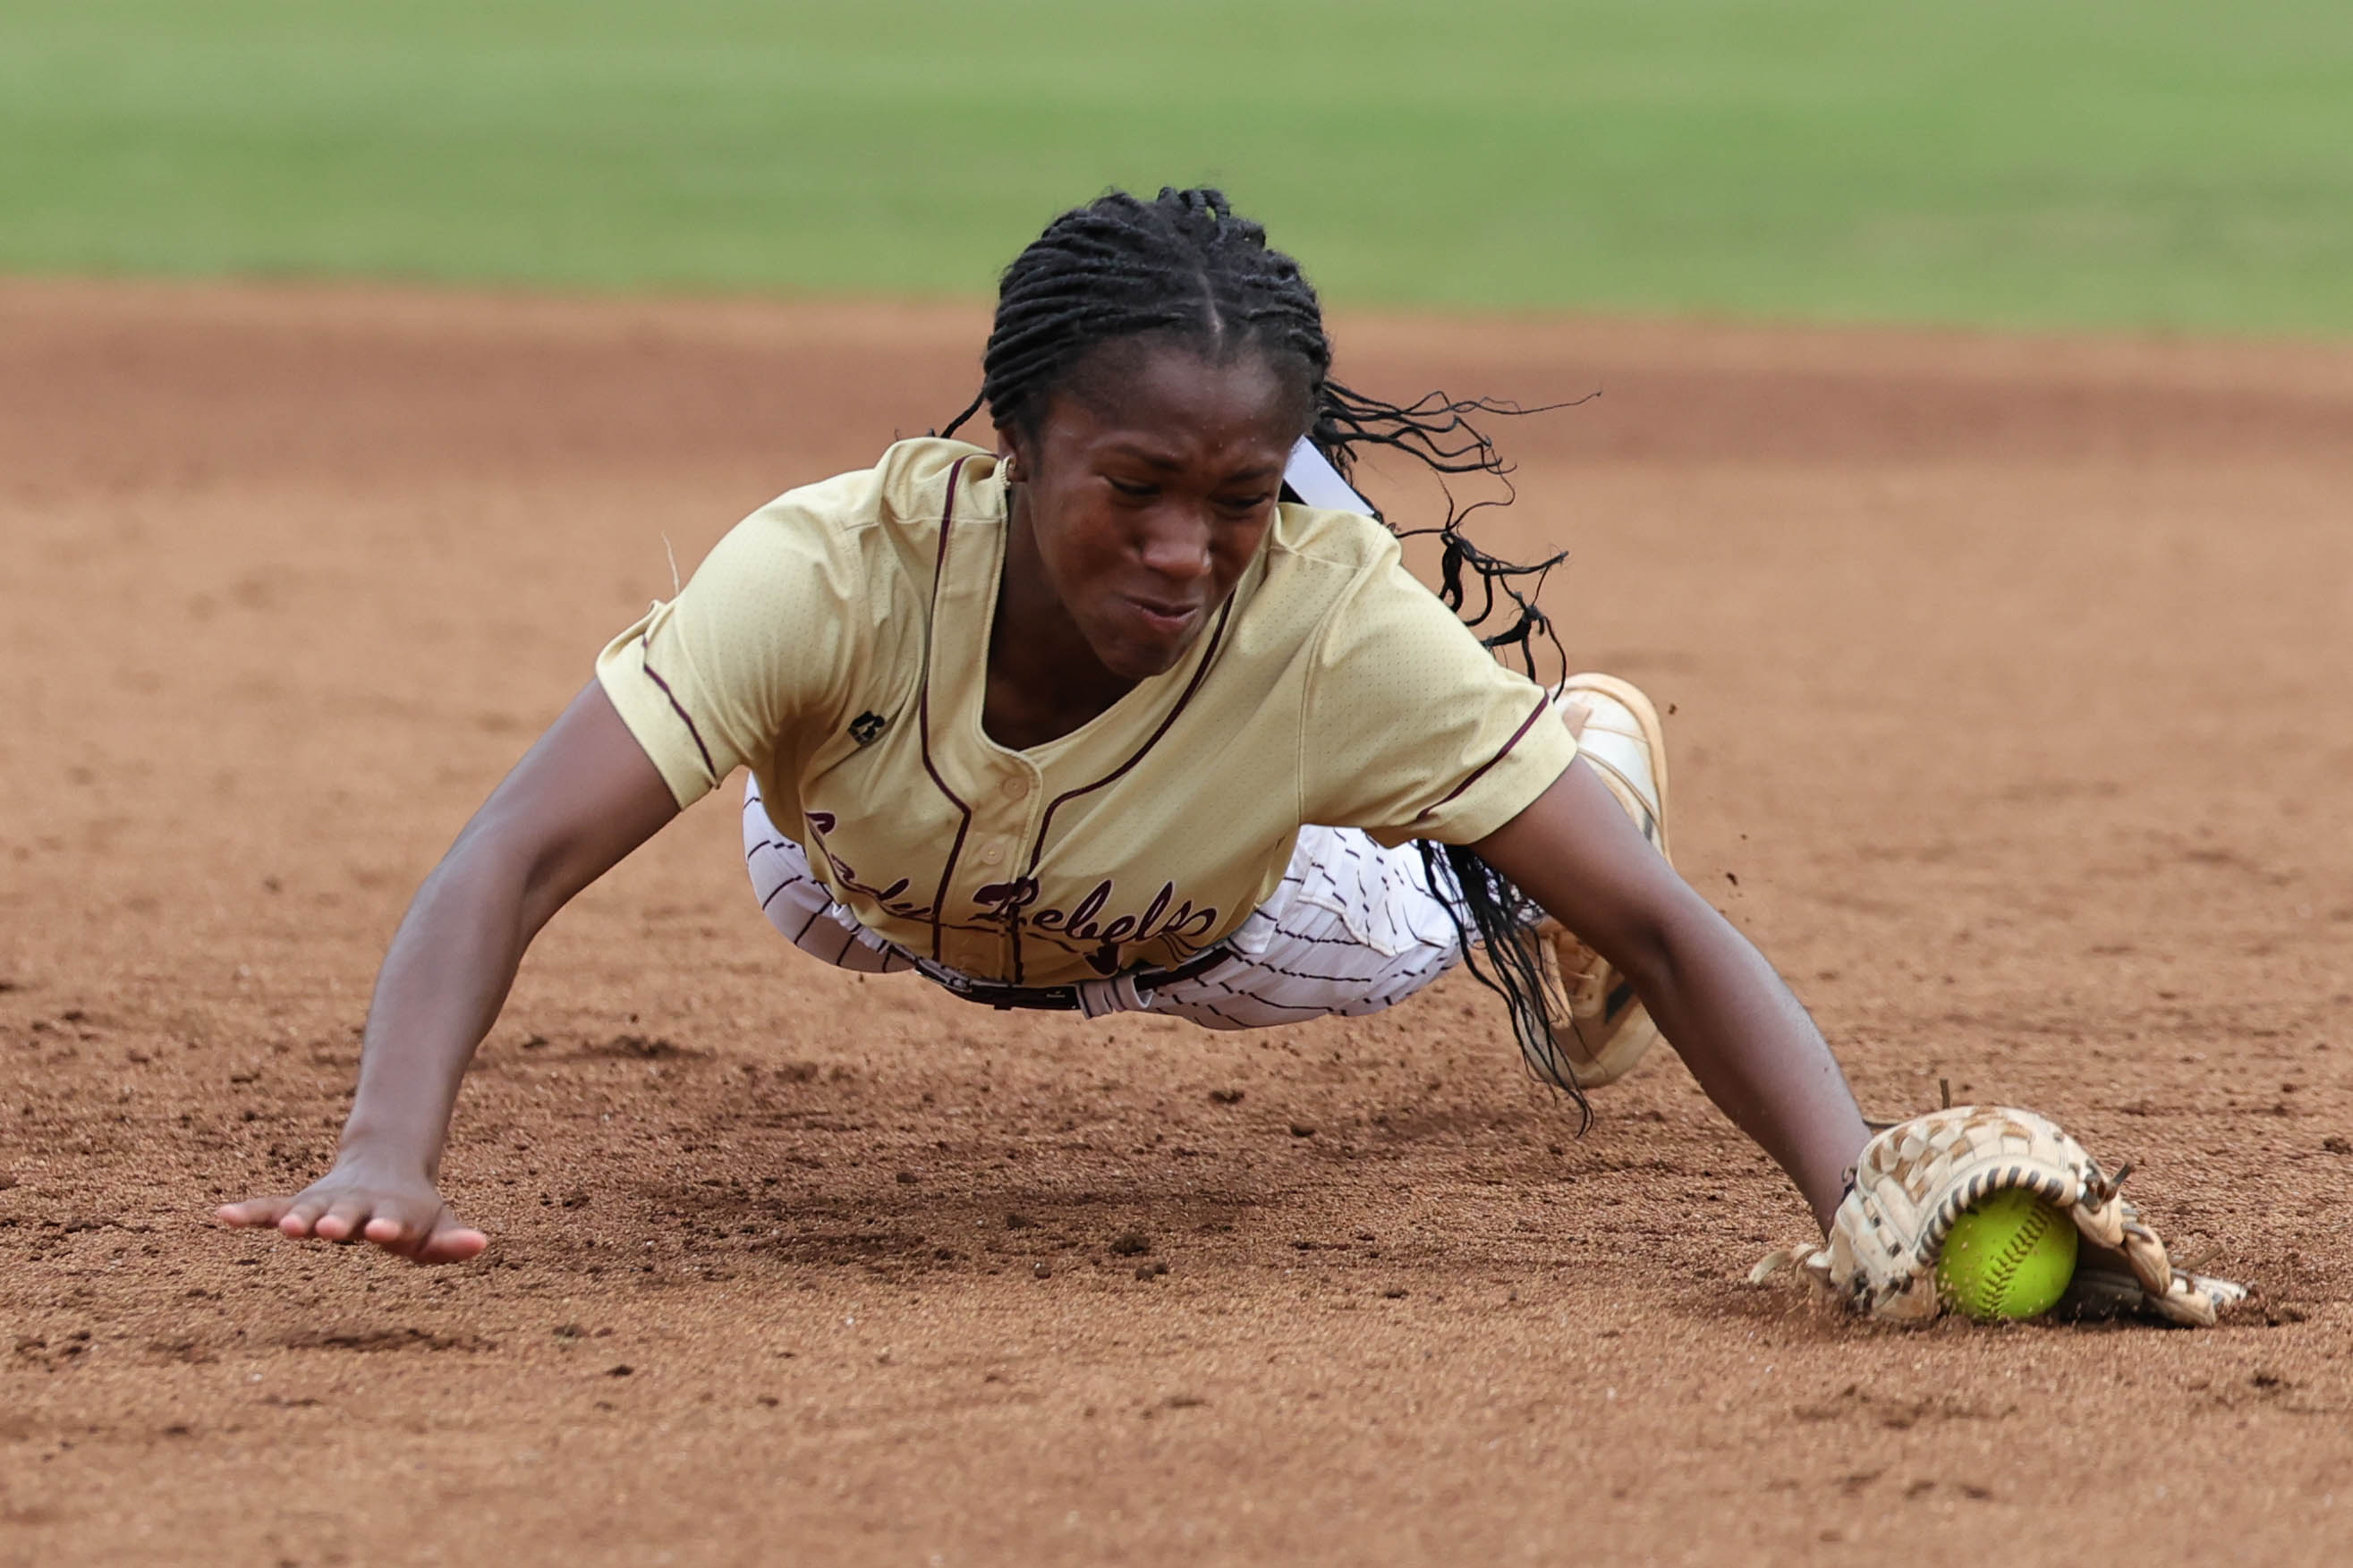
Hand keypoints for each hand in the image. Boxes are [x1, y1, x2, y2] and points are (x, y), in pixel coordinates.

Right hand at [216, 1156, 487, 1263]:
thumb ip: (453, 1241)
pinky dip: (249, 1213)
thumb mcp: (437, 1226)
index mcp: (393, 1212)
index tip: (385, 1230)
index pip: (392, 1221)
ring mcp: (326, 1205)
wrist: (384, 1168)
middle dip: (338, 1221)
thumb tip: (481, 1244)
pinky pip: (270, 1209)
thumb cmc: (414, 1211)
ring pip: (307, 1210)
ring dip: (296, 1219)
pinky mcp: (300, 1207)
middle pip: (346, 1214)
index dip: (389, 1225)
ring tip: (285, 1226)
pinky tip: (222, 1216)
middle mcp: (356, 1206)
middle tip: (329, 1229)